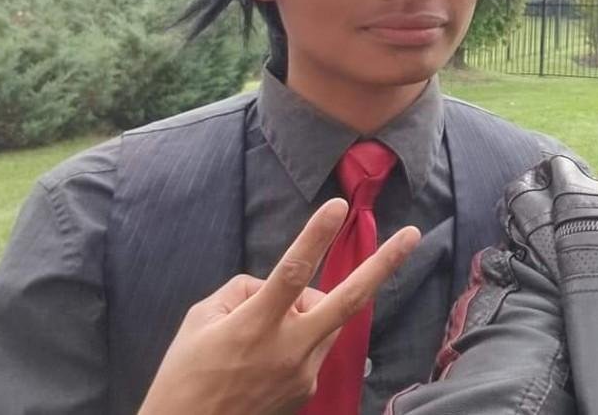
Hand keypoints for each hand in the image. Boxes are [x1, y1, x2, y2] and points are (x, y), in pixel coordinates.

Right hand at [138, 199, 419, 414]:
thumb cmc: (184, 376)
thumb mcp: (200, 320)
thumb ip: (243, 292)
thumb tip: (274, 286)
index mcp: (255, 325)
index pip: (292, 271)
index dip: (315, 236)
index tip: (337, 206)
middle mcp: (289, 349)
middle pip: (348, 300)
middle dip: (384, 265)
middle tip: (413, 235)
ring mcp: (303, 373)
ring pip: (329, 320)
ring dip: (312, 307)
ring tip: (265, 326)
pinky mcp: (308, 391)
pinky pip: (314, 347)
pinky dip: (299, 337)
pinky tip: (264, 358)